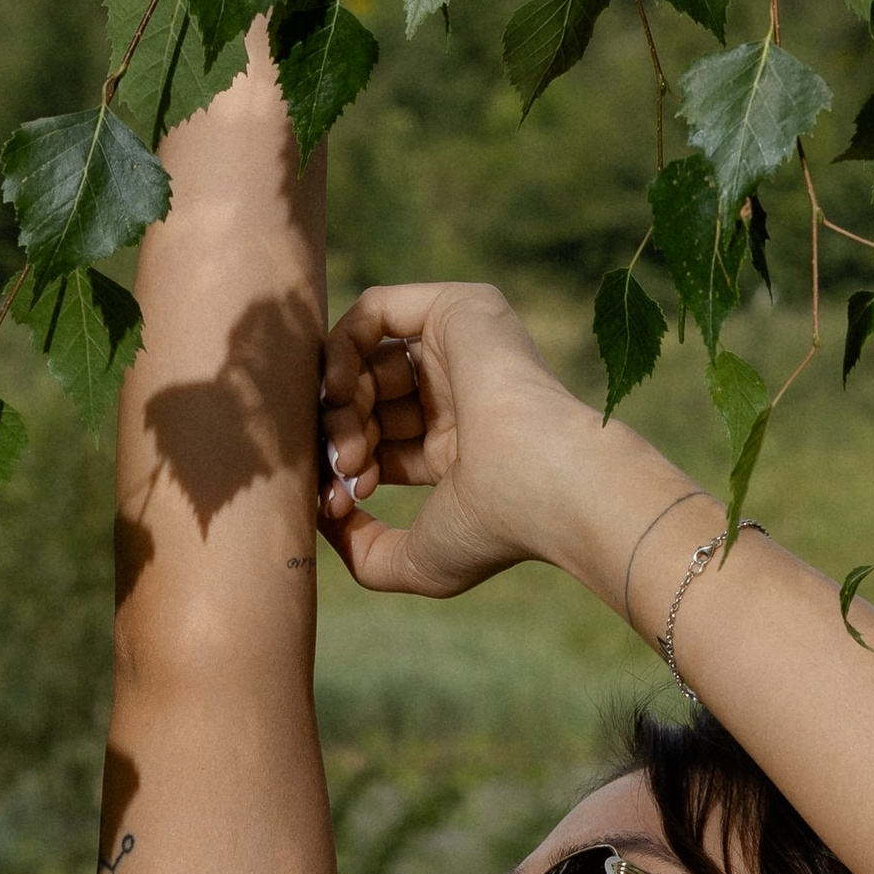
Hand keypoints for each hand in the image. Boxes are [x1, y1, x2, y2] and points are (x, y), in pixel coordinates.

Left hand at [316, 282, 605, 596]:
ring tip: (349, 446)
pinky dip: (342, 349)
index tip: (336, 505)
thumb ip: (363, 552)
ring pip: (366, 361)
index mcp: (457, 446)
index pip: (376, 443)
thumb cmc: (493, 530)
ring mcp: (461, 350)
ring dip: (339, 405)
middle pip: (366, 402)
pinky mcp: (460, 310)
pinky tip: (340, 391)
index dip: (344, 469)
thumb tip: (326, 517)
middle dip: (339, 438)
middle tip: (343, 471)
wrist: (547, 484)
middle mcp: (460, 393)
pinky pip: (374, 310)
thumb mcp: (416, 563)